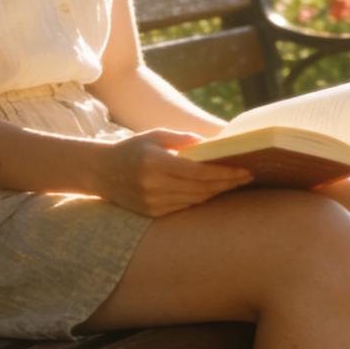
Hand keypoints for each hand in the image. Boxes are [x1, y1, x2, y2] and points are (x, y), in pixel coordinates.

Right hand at [91, 129, 254, 216]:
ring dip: (217, 192)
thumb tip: (209, 142)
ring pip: (195, 200)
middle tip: (248, 176)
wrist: (101, 172)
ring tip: (234, 183)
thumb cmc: (131, 148)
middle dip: (227, 183)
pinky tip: (213, 192)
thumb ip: (181, 138)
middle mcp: (154, 185)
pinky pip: (184, 207)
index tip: (243, 169)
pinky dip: (201, 199)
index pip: (198, 172)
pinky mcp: (152, 213)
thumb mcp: (154, 135)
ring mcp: (153, 202)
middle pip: (201, 188)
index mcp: (155, 162)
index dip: (223, 172)